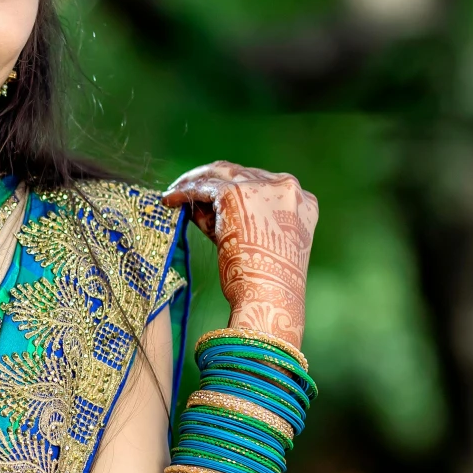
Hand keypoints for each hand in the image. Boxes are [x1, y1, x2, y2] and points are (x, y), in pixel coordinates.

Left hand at [163, 161, 317, 353]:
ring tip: (175, 194)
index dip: (235, 188)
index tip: (213, 198)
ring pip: (221, 174)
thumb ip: (242, 220)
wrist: (269, 298)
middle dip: (213, 182)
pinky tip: (170, 200)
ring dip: (195, 182)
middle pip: (241, 174)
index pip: (263, 184)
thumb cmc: (267, 284)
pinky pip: (203, 187)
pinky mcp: (235, 194)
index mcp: (302, 202)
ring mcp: (262, 187)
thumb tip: (202, 206)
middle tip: (188, 190)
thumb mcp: (263, 244)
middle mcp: (286, 187)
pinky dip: (185, 192)